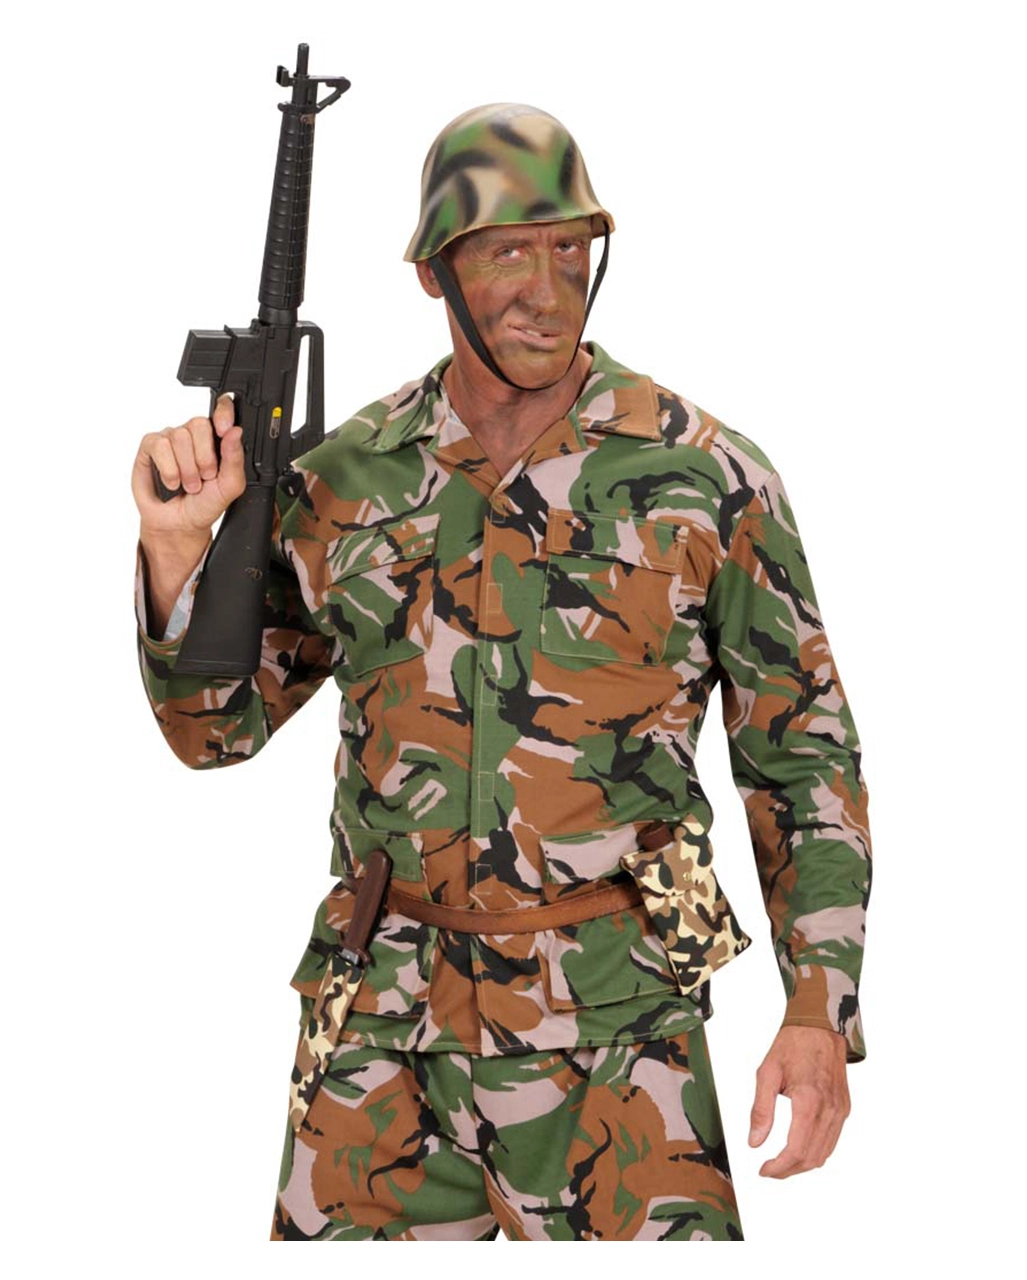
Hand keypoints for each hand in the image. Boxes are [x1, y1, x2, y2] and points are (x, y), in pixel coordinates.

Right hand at [132, 393, 245, 540]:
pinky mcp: (150, 446)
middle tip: (205, 477)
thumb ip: (235, 458)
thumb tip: (235, 432)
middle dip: (204, 457)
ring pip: (179, 436)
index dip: (223, 413)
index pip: (221, 409)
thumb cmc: (205, 503)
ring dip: (186, 468)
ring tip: (188, 485)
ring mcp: (170, 438)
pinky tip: (171, 482)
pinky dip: (168, 468)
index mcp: (215, 439)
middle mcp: (193, 435)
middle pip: (199, 424)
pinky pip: (159, 445)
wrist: (180, 523)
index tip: (224, 429)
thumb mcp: (229, 486)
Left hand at [748, 1024, 850, 1177]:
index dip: (779, 1167)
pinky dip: (816, 1152)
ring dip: (802, 1164)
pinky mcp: (844, 1108)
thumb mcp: (767, 1073)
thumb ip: (761, 1110)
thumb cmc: (792, 1045)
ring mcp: (840, 1111)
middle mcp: (830, 1110)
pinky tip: (799, 1148)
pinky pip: (832, 1140)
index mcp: (809, 1101)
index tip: (763, 1170)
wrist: (820, 1027)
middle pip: (812, 1158)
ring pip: (825, 1153)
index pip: (796, 1150)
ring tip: (781, 1163)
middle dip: (789, 1170)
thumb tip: (754, 1143)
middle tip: (769, 1169)